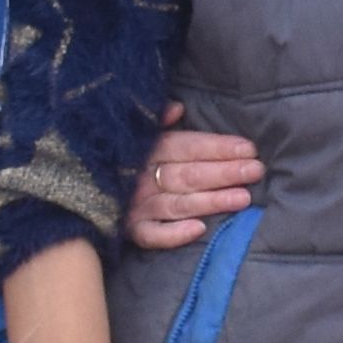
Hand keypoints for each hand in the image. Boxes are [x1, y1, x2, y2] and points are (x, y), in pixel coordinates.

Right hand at [124, 112, 265, 251]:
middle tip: (255, 171)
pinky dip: (173, 234)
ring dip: (210, 201)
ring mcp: (136, 204)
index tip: (249, 149)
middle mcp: (142, 176)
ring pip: (178, 203)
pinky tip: (199, 229)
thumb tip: (177, 108)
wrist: (87, 192)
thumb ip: (158, 121)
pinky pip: (151, 235)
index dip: (218, 147)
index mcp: (147, 150)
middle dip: (224, 172)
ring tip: (242, 198)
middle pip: (188, 174)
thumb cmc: (128, 160)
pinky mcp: (130, 230)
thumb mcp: (140, 134)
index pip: (188, 146)